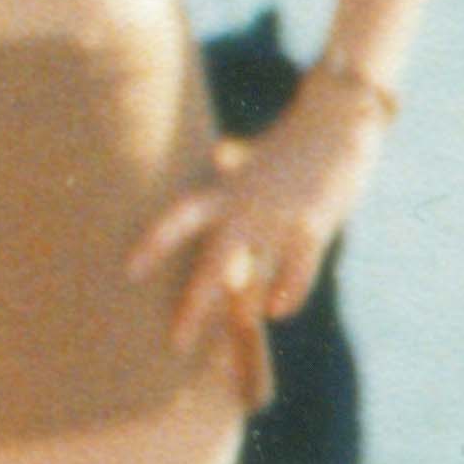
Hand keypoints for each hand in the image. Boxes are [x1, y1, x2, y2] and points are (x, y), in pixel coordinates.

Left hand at [135, 90, 375, 373]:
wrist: (335, 121)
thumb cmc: (285, 145)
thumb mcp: (247, 159)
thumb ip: (228, 172)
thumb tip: (217, 161)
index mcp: (222, 192)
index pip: (178, 220)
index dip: (154, 245)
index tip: (128, 272)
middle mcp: (244, 207)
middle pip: (213, 264)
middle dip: (196, 306)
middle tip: (176, 343)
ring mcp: (278, 217)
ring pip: (254, 273)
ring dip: (240, 308)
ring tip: (223, 340)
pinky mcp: (314, 224)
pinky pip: (298, 267)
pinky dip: (288, 291)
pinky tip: (276, 313)